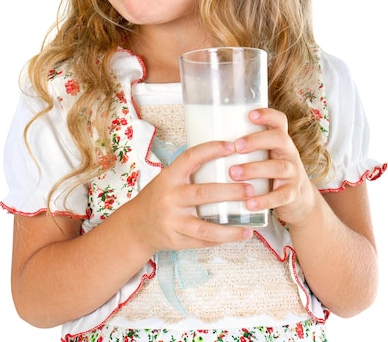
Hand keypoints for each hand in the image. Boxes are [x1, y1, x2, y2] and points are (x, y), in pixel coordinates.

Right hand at [125, 140, 253, 253]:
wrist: (136, 226)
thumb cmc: (159, 197)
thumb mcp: (168, 179)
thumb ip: (190, 173)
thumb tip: (226, 160)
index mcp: (169, 177)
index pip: (191, 158)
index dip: (211, 149)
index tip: (232, 146)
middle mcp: (170, 198)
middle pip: (204, 193)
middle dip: (230, 192)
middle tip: (250, 189)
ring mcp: (173, 221)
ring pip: (205, 227)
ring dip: (230, 228)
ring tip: (250, 225)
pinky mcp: (176, 240)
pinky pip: (203, 241)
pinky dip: (222, 239)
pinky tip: (239, 235)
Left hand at [228, 107, 317, 226]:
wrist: (297, 201)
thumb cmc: (269, 172)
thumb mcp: (263, 155)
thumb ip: (244, 147)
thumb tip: (202, 136)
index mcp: (280, 140)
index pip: (279, 120)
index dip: (267, 115)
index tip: (250, 115)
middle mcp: (289, 152)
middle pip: (279, 139)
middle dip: (256, 141)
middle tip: (236, 146)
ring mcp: (293, 173)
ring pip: (278, 167)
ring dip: (254, 169)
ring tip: (233, 173)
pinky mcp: (292, 194)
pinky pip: (280, 196)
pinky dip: (264, 200)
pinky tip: (248, 202)